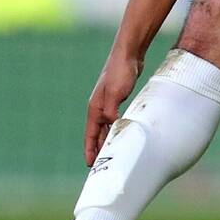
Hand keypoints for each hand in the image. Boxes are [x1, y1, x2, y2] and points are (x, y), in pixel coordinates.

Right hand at [84, 49, 142, 165]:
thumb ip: (111, 110)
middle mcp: (99, 107)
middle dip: (98, 148)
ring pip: (106, 127)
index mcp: (95, 108)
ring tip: (111, 154)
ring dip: (107, 140)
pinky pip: (115, 119)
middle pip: (97, 133)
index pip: (90, 134)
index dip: (90, 149)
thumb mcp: (115, 93)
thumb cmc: (121, 72)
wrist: (129, 54)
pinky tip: (121, 133)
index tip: (90, 164)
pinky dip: (116, 129)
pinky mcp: (118, 99)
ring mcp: (108, 103)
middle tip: (102, 165)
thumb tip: (111, 126)